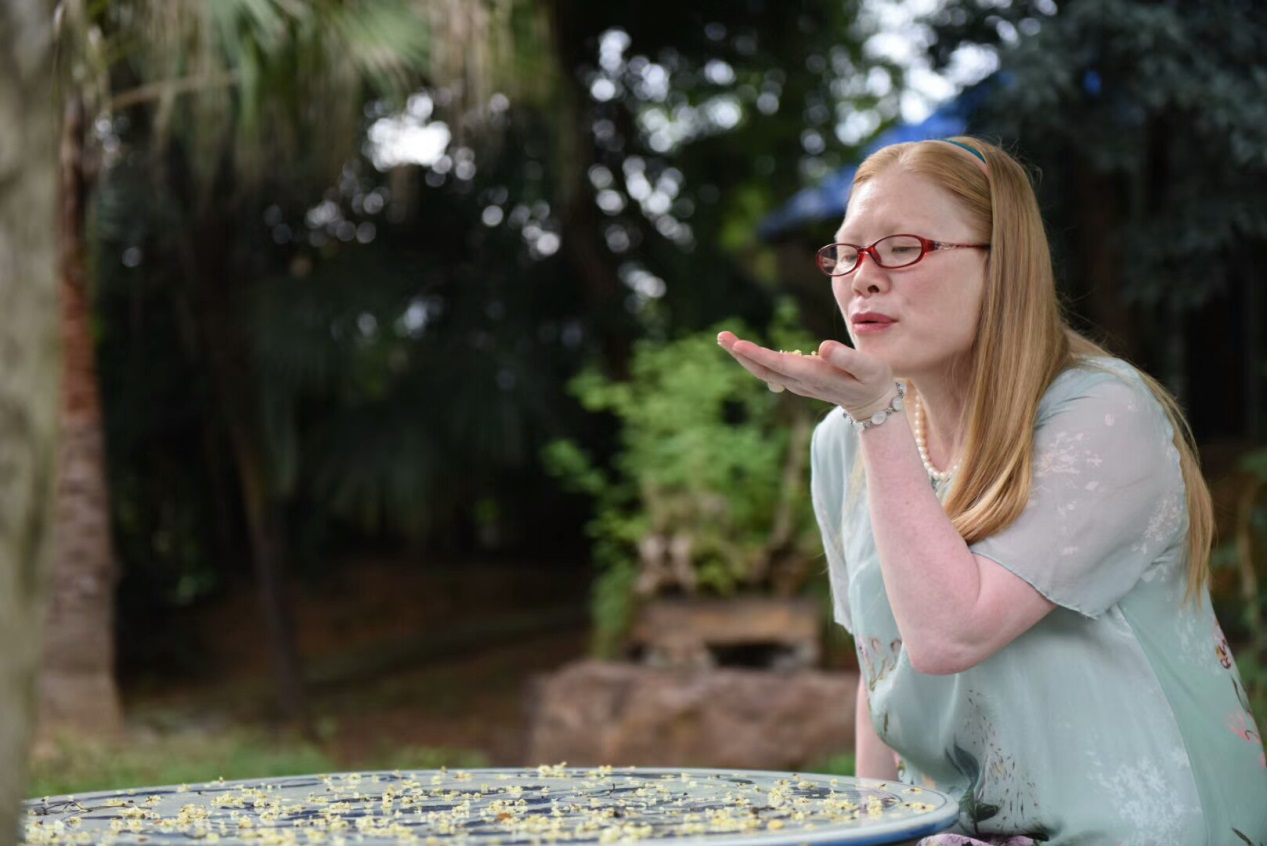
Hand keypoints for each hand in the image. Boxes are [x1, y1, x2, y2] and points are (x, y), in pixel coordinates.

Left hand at [716, 331, 896, 418]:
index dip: (758, 354)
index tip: (737, 344)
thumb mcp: (869, 369)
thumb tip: (822, 346)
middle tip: (720, 336)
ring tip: (725, 340)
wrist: (873, 402)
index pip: (780, 364)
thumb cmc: (874, 380)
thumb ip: (847, 358)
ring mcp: (797, 384)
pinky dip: (754, 359)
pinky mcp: (798, 381)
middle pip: (764, 369)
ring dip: (743, 356)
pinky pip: (770, 371)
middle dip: (741, 353)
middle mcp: (801, 382)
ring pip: (764, 371)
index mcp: (815, 376)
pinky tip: (743, 350)